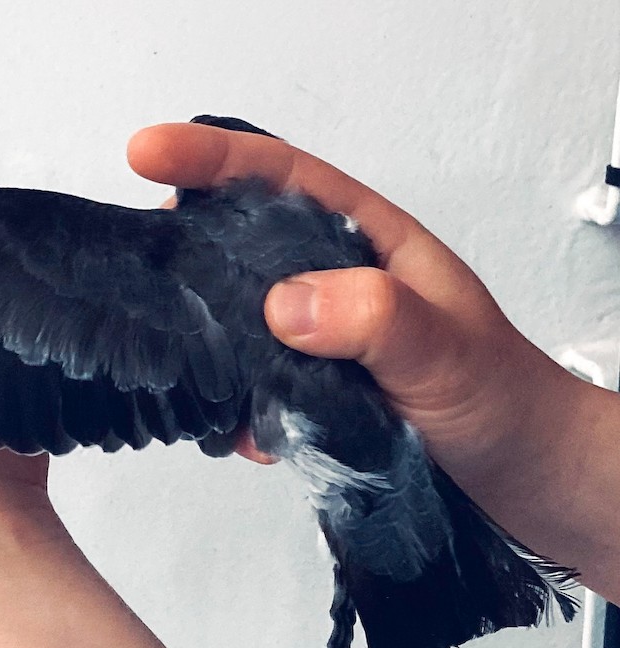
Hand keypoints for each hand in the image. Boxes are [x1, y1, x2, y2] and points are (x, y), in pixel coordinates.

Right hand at [128, 122, 619, 581]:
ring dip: (205, 344)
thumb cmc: (504, 402)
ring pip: (234, 320)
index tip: (147, 155)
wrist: (519, 481)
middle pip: (239, 243)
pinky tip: (245, 433)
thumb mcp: (446, 352)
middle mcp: (334, 283)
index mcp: (368, 244)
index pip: (280, 181)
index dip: (212, 160)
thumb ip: (377, 319)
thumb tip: (286, 304)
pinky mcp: (305, 393)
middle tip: (139, 265)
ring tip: (184, 365)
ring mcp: (315, 340)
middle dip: (185, 249)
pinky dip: (234, 410)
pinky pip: (247, 387)